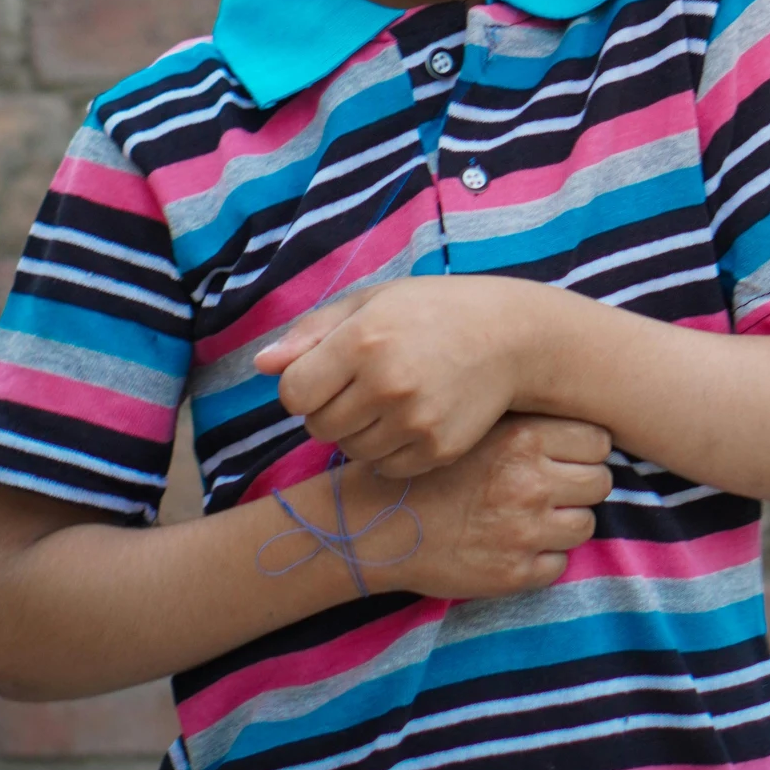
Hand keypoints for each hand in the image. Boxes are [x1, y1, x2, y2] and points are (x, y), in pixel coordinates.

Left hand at [255, 277, 543, 475]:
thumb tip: (260, 364)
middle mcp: (386, 383)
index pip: (293, 393)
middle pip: (317, 426)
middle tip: (359, 384)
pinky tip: (409, 418)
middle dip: (327, 408)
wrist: (510, 338)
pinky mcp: (436, 450)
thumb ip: (312, 332)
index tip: (323, 373)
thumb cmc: (432, 311)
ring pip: (349, 450)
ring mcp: (414, 422)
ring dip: (356, 431)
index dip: (301, 385)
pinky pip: (384, 467)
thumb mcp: (372, 301)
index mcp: (363, 340)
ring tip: (386, 399)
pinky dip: (387, 449)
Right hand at [363, 415, 612, 600]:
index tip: (566, 451)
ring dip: (564, 521)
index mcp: (522, 438)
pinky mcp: (515, 574)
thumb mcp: (472, 426)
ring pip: (584, 525)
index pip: (597, 439)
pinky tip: (514, 544)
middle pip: (599, 481)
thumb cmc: (424, 468)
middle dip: (580, 483)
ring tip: (531, 515)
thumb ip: (522, 419)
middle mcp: (530, 483)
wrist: (375, 524)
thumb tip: (572, 413)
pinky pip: (559, 565)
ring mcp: (525, 532)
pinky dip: (544, 557)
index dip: (585, 446)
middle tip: (551, 485)